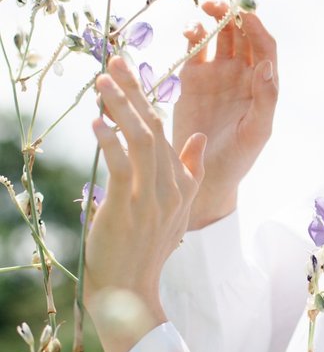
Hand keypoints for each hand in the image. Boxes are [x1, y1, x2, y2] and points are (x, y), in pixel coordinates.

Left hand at [85, 57, 205, 351]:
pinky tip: (98, 122)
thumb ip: (190, 171)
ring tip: (101, 83)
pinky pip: (121, 166)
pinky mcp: (128, 207)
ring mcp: (150, 196)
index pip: (165, 131)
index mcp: (181, 184)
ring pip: (140, 140)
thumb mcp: (177, 208)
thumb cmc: (146, 250)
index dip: (146, 98)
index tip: (129, 70)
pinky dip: (110, 142)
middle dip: (133, 91)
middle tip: (114, 61)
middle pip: (153, 128)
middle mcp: (170, 186)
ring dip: (120, 108)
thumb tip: (199, 138)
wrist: (132, 290)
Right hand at [175, 0, 277, 227]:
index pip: (265, 46)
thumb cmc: (239, 158)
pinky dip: (193, 35)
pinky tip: (191, 32)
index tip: (246, 14)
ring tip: (207, 9)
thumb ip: (266, 99)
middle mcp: (242, 74)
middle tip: (223, 0)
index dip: (257, 27)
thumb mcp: (257, 132)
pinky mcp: (193, 79)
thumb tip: (267, 66)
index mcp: (262, 84)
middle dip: (235, 13)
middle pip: (242, 33)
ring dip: (215, 18)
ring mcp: (217, 74)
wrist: (206, 175)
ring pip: (219, 35)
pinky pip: (195, 49)